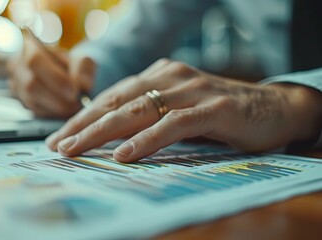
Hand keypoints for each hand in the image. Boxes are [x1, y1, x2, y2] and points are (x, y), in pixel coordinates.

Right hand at [7, 33, 95, 117]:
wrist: (61, 74)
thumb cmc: (70, 64)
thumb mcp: (81, 59)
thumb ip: (84, 69)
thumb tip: (84, 85)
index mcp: (29, 46)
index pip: (35, 60)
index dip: (54, 77)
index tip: (74, 91)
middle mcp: (17, 65)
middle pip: (31, 84)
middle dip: (56, 99)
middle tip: (77, 105)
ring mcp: (15, 84)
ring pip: (31, 101)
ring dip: (55, 109)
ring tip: (74, 109)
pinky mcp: (20, 101)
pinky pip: (33, 111)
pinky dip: (51, 114)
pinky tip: (64, 112)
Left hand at [46, 59, 321, 161]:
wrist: (274, 107)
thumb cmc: (220, 113)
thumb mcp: (178, 110)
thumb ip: (150, 117)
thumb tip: (113, 139)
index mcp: (159, 76)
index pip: (113, 96)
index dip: (84, 116)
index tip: (60, 137)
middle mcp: (171, 77)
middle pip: (118, 101)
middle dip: (83, 124)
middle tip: (58, 145)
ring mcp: (192, 89)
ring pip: (138, 109)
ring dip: (103, 132)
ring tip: (76, 149)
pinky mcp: (214, 107)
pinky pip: (173, 124)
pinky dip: (147, 139)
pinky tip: (125, 154)